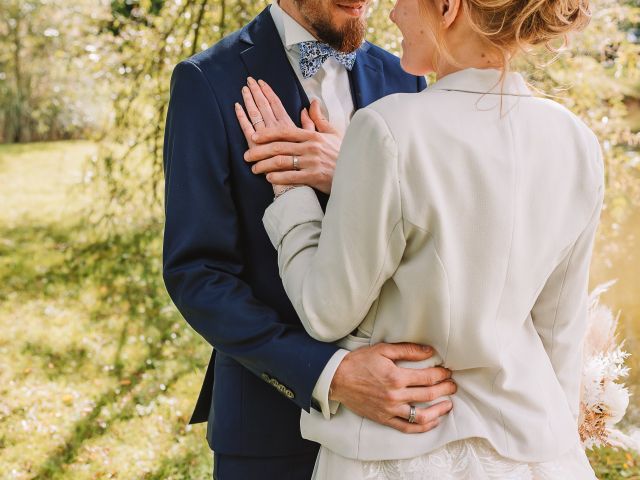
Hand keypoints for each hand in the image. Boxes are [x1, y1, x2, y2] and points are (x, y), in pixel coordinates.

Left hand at [235, 78, 342, 193]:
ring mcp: (311, 162)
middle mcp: (310, 147)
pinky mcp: (314, 177)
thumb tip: (311, 103)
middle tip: (247, 155)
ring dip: (265, 165)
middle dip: (259, 151)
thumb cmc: (344, 153)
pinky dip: (278, 177)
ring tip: (254, 168)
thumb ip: (319, 119)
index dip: (267, 133)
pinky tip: (269, 178)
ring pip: (281, 161)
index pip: (285, 132)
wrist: (356, 173)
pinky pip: (291, 176)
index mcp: (312, 135)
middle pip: (278, 146)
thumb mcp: (333, 133)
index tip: (254, 136)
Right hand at [330, 343, 455, 433]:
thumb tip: (429, 351)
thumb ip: (407, 350)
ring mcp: (390, 409)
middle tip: (452, 386)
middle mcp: (395, 395)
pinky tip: (432, 421)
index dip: (441, 374)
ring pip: (421, 415)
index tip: (447, 372)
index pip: (427, 377)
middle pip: (428, 394)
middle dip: (444, 389)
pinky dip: (422, 426)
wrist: (338, 379)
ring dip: (439, 411)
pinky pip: (407, 427)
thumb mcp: (383, 350)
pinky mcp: (384, 418)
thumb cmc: (359, 362)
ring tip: (448, 405)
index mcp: (396, 376)